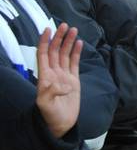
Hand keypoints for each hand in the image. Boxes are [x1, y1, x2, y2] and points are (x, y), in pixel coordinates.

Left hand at [35, 24, 82, 138]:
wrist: (61, 124)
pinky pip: (74, 63)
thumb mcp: (45, 105)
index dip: (45, 42)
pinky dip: (76, 52)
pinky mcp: (74, 80)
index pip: (43, 54)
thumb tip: (59, 82)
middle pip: (55, 51)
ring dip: (68, 42)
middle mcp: (54, 73)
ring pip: (65, 54)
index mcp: (45, 76)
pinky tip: (79, 43)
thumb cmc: (50, 115)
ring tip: (73, 29)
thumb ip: (49, 92)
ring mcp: (64, 76)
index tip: (48, 29)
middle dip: (58, 38)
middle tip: (64, 25)